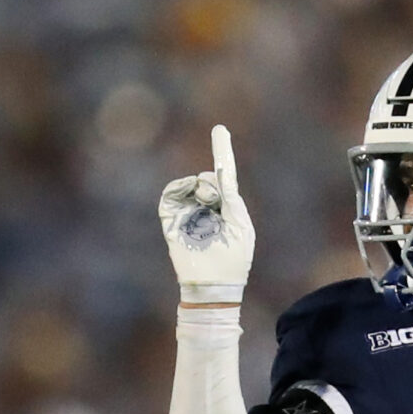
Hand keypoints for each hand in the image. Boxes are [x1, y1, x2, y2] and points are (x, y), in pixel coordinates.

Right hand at [157, 125, 255, 302]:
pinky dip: (180, 187)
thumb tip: (219, 173)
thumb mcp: (241, 226)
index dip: (222, 152)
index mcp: (227, 209)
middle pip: (209, 178)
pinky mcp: (171, 218)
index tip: (220, 129)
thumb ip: (232, 198)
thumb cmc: (233, 260)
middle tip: (217, 198)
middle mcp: (206, 207)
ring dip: (201, 187)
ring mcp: (188, 211)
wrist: (213, 284)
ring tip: (207, 203)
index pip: (224, 177)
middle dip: (215, 182)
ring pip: (191, 184)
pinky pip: (171, 193)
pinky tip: (191, 190)